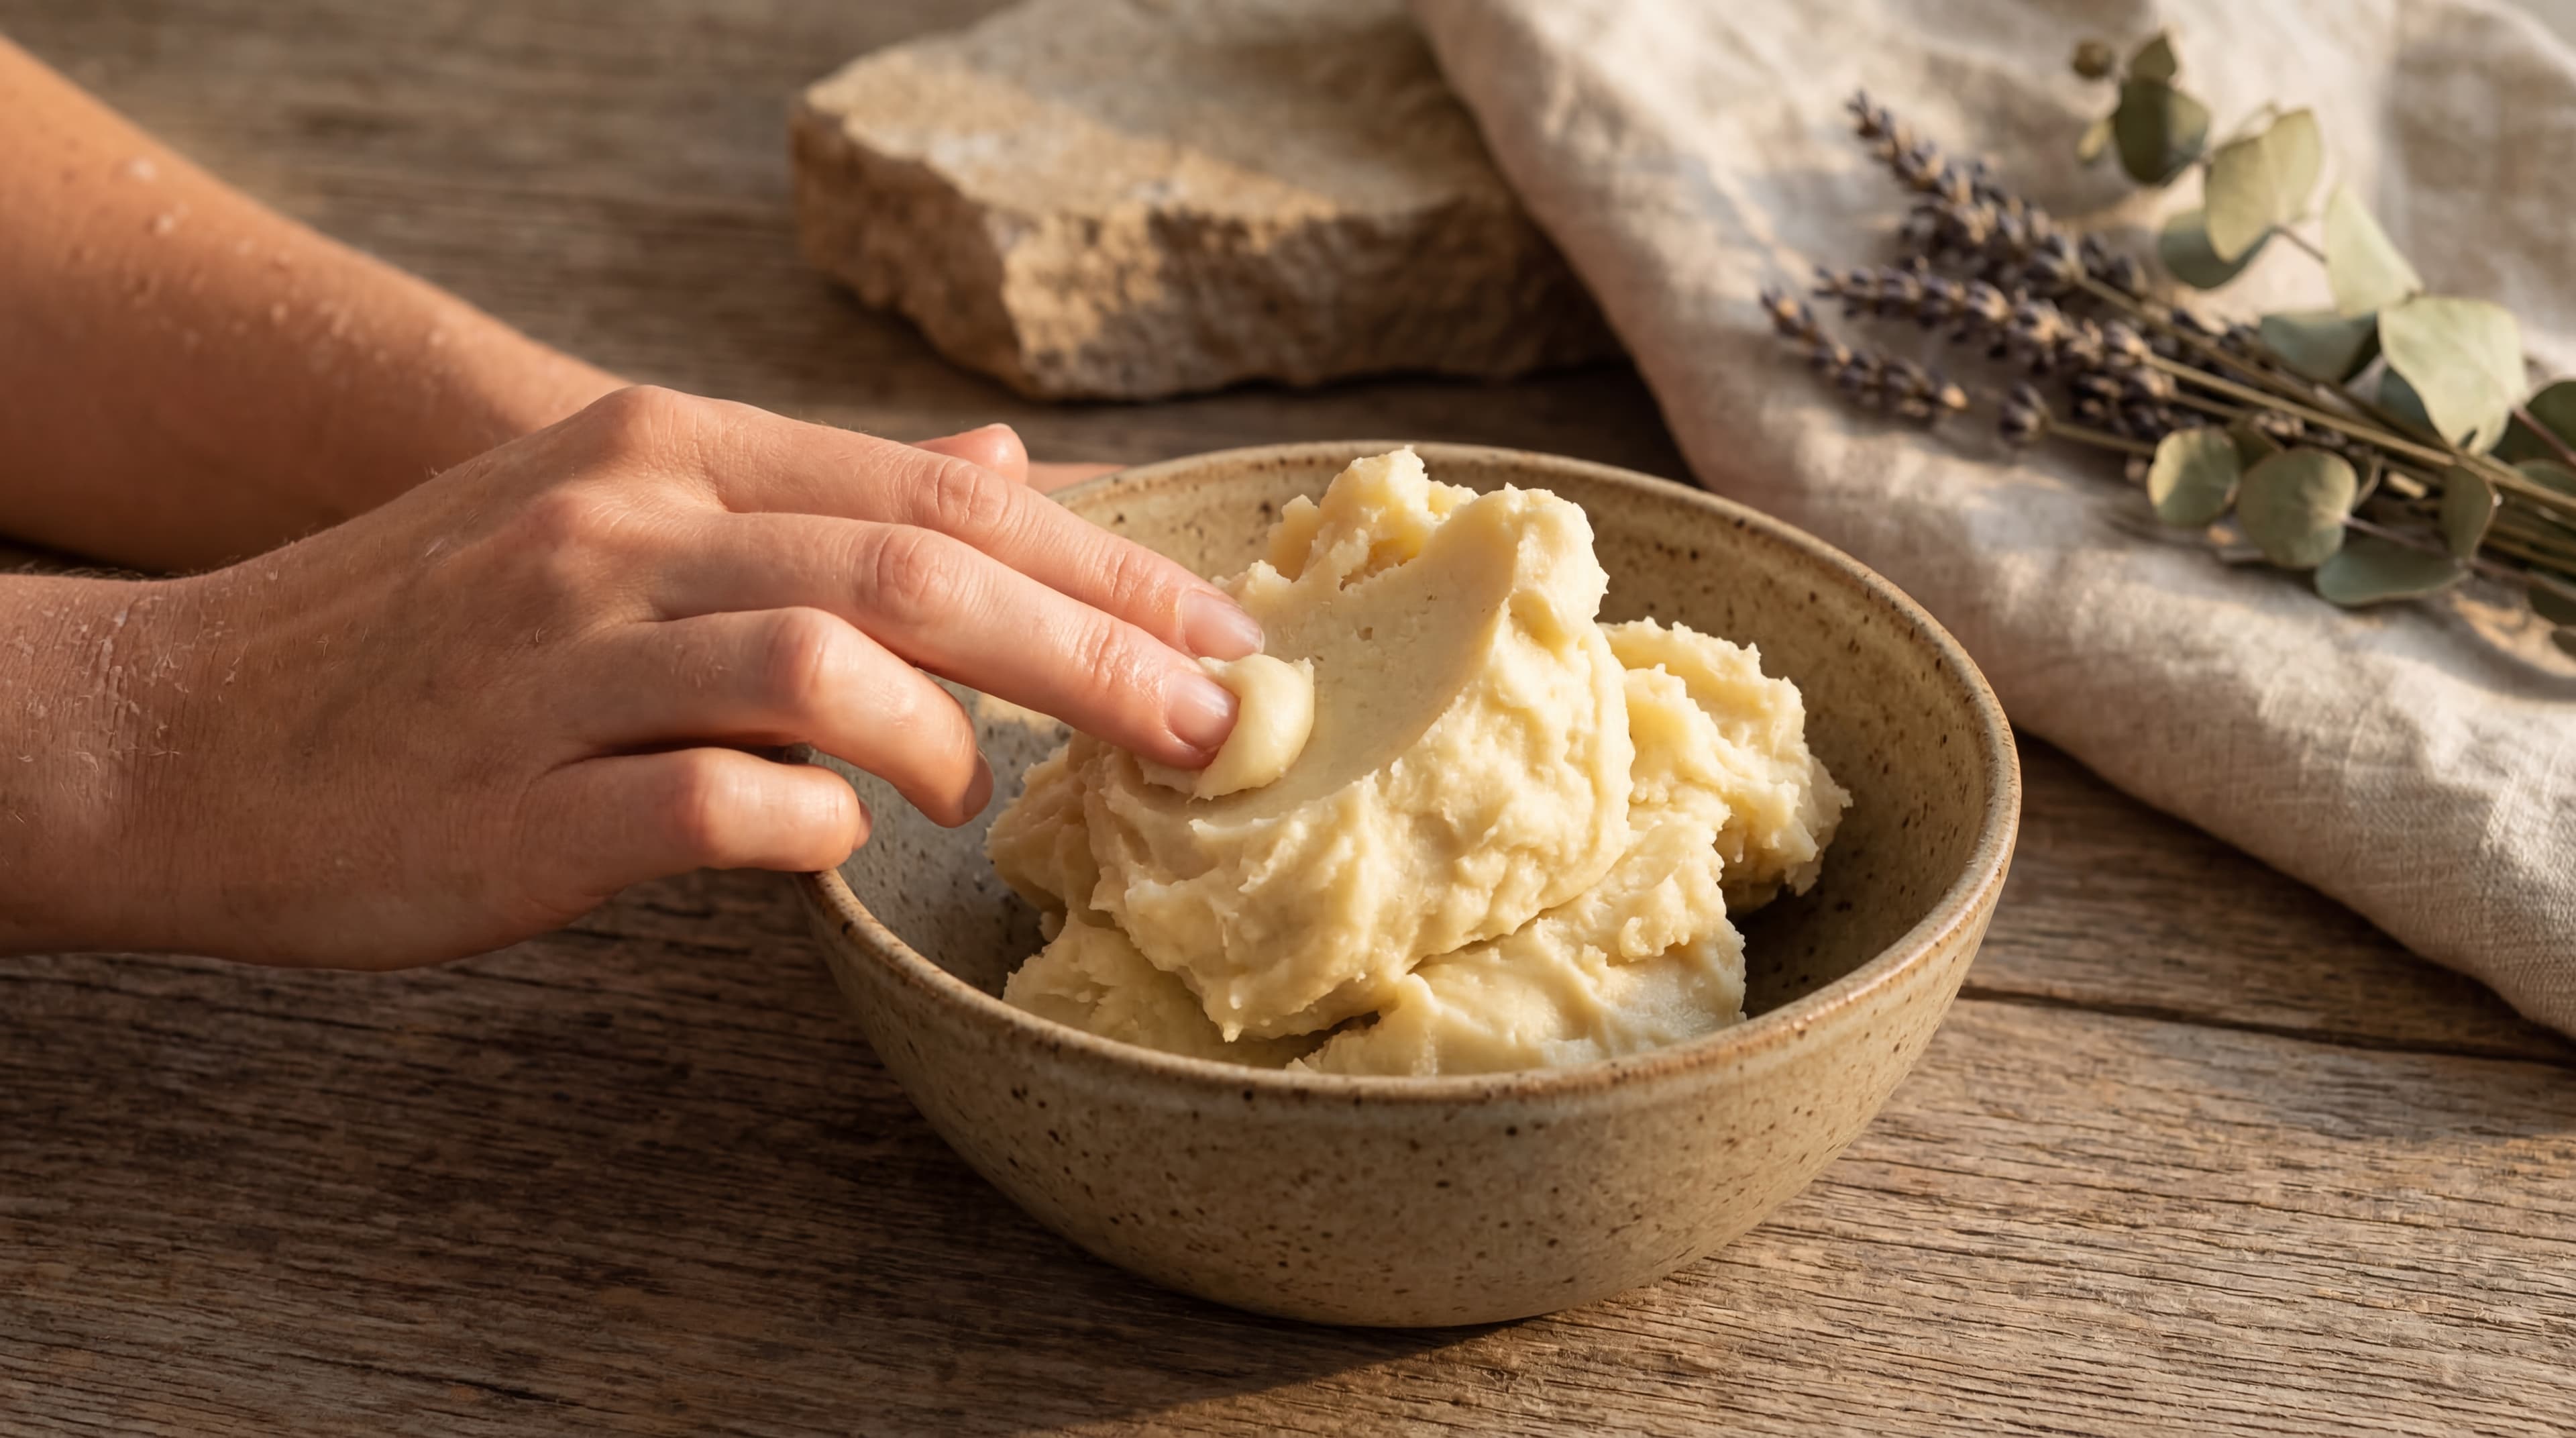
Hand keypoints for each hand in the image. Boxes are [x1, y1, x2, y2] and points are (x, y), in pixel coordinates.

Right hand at [6, 388, 1258, 966]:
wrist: (177, 732)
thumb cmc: (421, 636)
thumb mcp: (614, 512)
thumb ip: (815, 496)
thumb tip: (1002, 463)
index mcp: (664, 451)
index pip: (937, 494)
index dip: (1102, 564)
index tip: (1222, 637)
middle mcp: (623, 530)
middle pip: (918, 567)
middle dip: (1095, 646)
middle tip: (1212, 727)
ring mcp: (563, 662)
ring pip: (826, 665)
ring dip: (951, 739)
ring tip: (986, 797)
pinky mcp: (517, 805)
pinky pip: (714, 807)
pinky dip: (810, 825)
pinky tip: (835, 842)